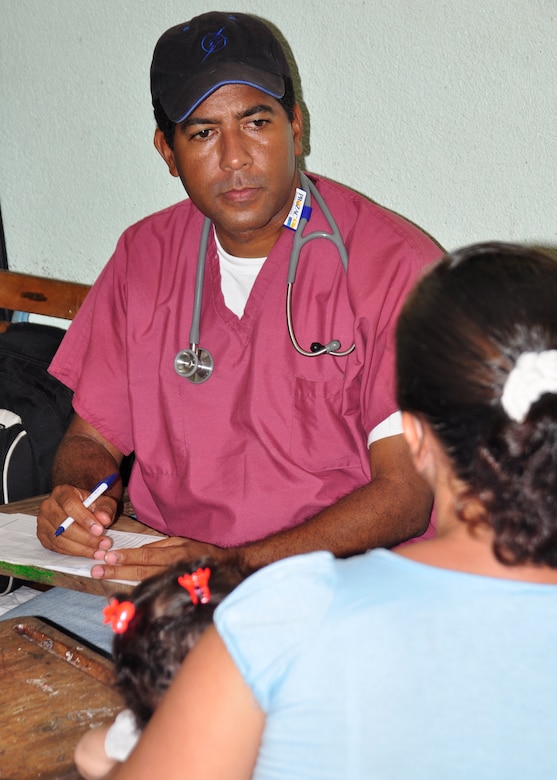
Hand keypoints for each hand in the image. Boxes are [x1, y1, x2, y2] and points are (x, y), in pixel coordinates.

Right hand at [36, 485, 117, 558]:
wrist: (80, 509)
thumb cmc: (90, 504)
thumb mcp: (102, 501)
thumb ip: (105, 508)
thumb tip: (104, 519)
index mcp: (62, 492)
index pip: (70, 505)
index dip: (85, 519)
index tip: (99, 530)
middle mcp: (48, 506)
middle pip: (64, 525)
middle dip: (86, 538)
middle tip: (103, 544)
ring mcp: (43, 522)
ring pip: (60, 539)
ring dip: (82, 548)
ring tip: (99, 551)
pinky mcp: (43, 536)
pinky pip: (57, 548)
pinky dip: (74, 552)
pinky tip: (88, 552)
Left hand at [90, 535, 233, 580]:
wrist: (224, 568)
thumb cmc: (200, 552)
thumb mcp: (182, 542)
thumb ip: (162, 546)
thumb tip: (140, 550)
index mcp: (175, 553)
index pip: (147, 555)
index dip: (128, 556)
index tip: (110, 556)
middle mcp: (172, 569)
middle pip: (141, 571)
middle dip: (118, 570)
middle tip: (97, 570)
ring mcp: (173, 583)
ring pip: (144, 583)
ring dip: (121, 580)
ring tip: (103, 577)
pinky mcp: (173, 593)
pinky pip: (151, 592)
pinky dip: (134, 592)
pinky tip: (119, 593)